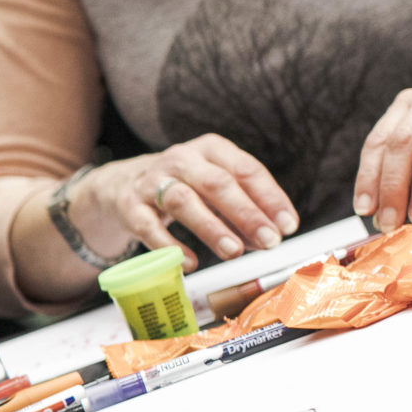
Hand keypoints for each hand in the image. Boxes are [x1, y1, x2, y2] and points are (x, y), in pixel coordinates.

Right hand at [76, 138, 297, 269]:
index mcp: (211, 149)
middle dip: (246, 214)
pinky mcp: (129, 205)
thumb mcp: (214, 187)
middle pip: (217, 183)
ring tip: (233, 252)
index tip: (287, 226)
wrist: (123, 184)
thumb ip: (243, 209)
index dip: (270, 198)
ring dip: (211, 228)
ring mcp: (151, 180)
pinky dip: (171, 246)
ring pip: (183, 200)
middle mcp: (181, 159)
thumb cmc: (184, 186)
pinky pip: (149, 226)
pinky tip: (191, 263)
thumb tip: (269, 237)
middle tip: (268, 241)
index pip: (247, 170)